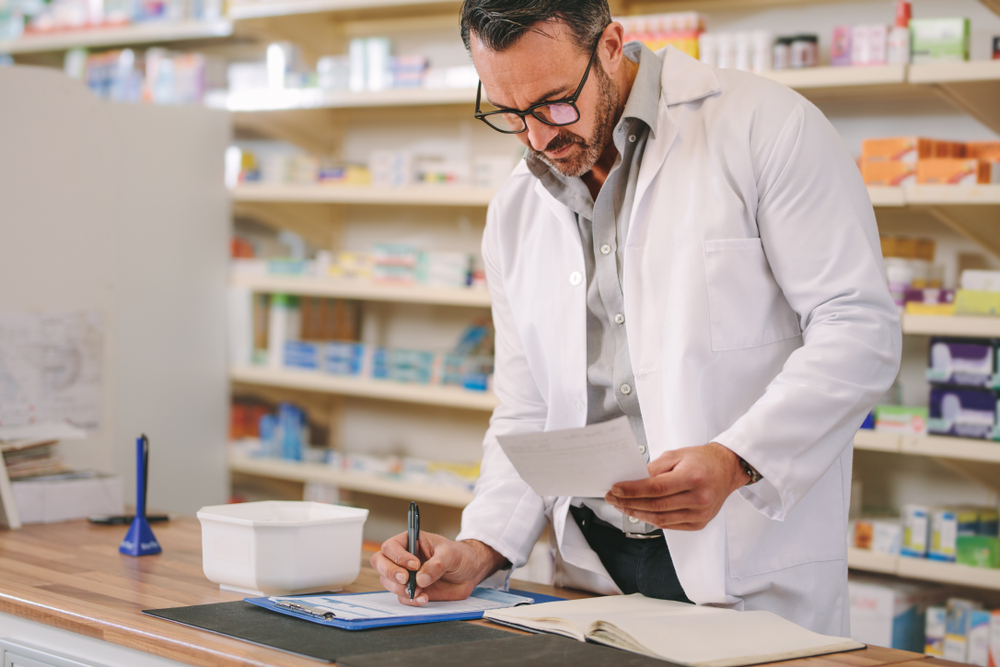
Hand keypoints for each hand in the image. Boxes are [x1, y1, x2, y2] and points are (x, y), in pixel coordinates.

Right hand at [370, 531, 507, 605]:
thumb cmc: (459, 555)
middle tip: (406, 580)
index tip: (414, 565)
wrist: (470, 572)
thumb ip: (437, 564)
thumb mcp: (451, 554)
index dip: (398, 556)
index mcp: (410, 542)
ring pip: (388, 582)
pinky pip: (402, 597)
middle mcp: (403, 558)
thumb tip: (421, 579)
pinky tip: (424, 598)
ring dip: (401, 589)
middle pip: (380, 563)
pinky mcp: (412, 590)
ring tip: (420, 591)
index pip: (391, 546)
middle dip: (390, 572)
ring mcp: (406, 575)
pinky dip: (411, 600)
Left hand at [605, 443, 748, 530]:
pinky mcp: (699, 523)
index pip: (656, 488)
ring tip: (622, 506)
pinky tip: (641, 512)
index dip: (632, 490)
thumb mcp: (675, 455)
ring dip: (638, 513)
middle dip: (629, 502)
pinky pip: (670, 525)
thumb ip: (654, 469)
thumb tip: (632, 481)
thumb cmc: (701, 460)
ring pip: (661, 519)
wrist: (726, 469)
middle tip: (613, 498)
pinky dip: (652, 519)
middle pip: (656, 506)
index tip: (616, 489)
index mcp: (693, 477)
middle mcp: (699, 498)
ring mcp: (700, 514)